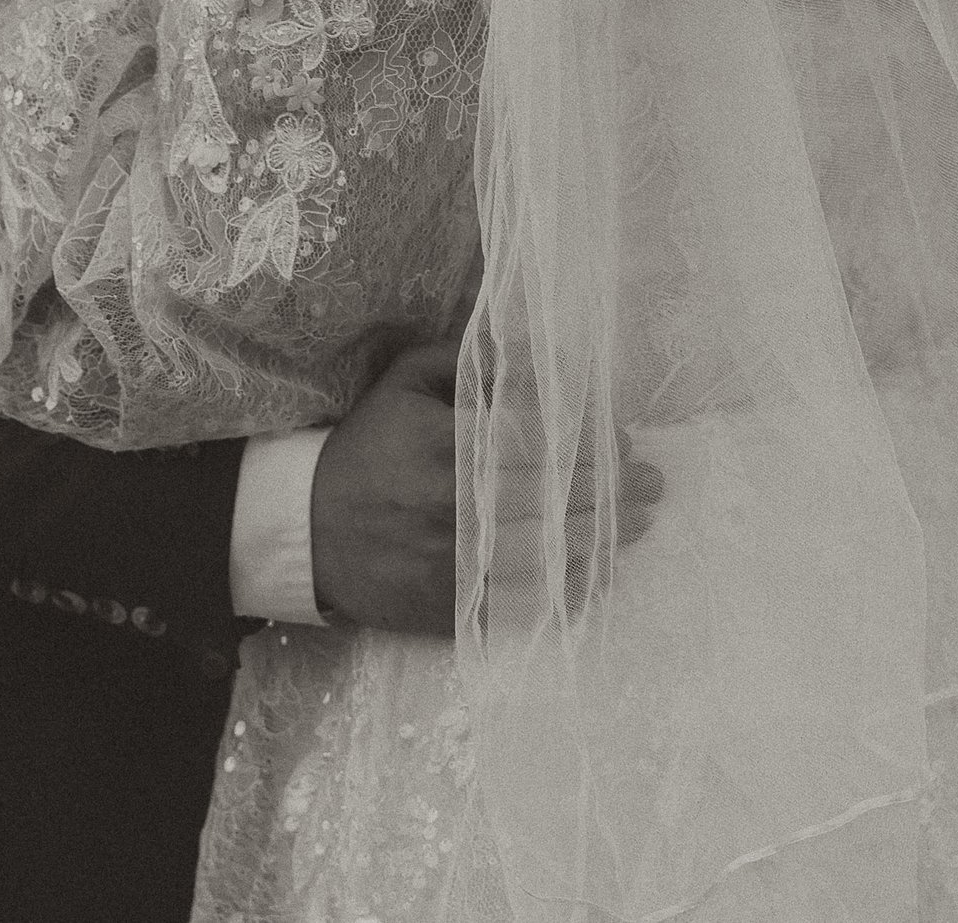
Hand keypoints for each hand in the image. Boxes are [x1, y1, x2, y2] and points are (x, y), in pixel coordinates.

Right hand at [310, 334, 665, 635]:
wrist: (306, 529)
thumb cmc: (366, 448)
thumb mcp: (403, 383)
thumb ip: (469, 360)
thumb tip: (536, 351)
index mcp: (443, 445)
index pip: (537, 443)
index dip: (588, 443)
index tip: (621, 439)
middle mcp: (452, 506)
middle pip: (552, 498)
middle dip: (612, 490)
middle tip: (651, 483)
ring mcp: (453, 563)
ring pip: (546, 552)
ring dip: (601, 538)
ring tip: (639, 524)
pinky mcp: (451, 606)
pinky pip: (521, 602)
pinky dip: (564, 589)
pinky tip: (597, 573)